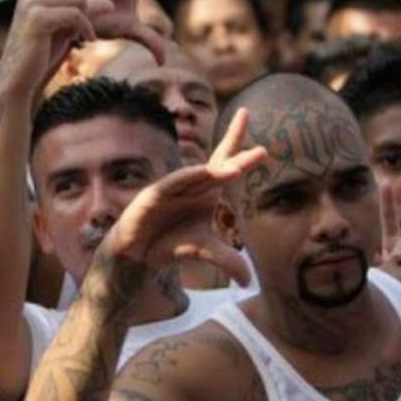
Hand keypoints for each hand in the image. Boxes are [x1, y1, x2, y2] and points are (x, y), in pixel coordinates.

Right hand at [103, 109, 266, 284]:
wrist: (138, 253)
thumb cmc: (171, 242)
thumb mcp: (205, 251)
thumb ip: (227, 261)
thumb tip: (249, 282)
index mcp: (207, 192)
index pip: (226, 164)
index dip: (241, 151)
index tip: (262, 142)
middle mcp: (191, 185)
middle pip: (216, 161)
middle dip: (232, 141)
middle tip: (246, 118)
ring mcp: (171, 188)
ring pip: (196, 174)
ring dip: (215, 171)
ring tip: (237, 169)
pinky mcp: (151, 197)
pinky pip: (169, 185)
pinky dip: (184, 179)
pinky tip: (200, 174)